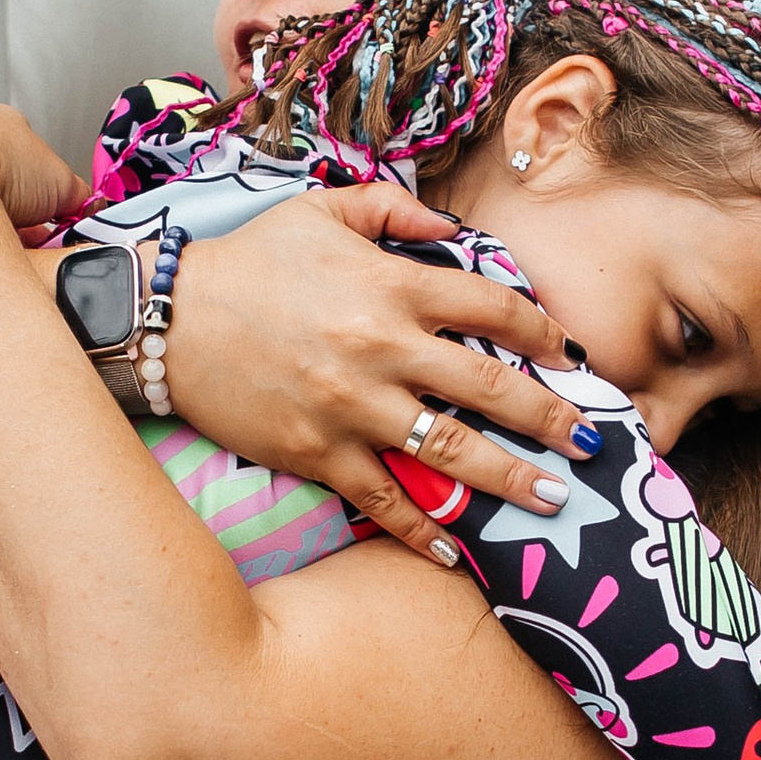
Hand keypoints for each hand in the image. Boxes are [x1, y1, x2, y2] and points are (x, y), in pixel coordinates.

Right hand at [162, 187, 594, 563]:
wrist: (168, 319)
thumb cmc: (247, 262)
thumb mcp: (320, 209)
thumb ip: (392, 210)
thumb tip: (449, 226)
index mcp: (392, 285)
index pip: (494, 309)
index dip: (544, 332)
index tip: (571, 355)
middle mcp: (384, 349)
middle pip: (492, 388)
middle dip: (552, 417)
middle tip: (592, 440)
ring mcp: (354, 407)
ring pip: (452, 451)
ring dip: (512, 478)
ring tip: (554, 498)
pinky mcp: (320, 452)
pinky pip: (384, 499)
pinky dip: (423, 529)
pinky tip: (457, 550)